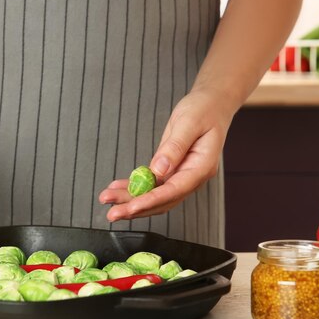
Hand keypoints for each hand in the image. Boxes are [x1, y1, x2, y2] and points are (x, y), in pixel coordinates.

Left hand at [99, 88, 235, 220]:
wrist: (211, 104)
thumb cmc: (204, 110)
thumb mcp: (189, 123)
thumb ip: (174, 147)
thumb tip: (159, 169)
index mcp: (201, 168)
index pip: (174, 190)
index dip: (151, 200)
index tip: (132, 207)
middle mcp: (191, 176)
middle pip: (161, 200)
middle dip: (135, 208)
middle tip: (112, 214)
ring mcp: (180, 175)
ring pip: (153, 195)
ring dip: (130, 200)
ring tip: (107, 199)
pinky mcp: (170, 170)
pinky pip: (150, 184)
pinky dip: (133, 187)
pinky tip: (116, 187)